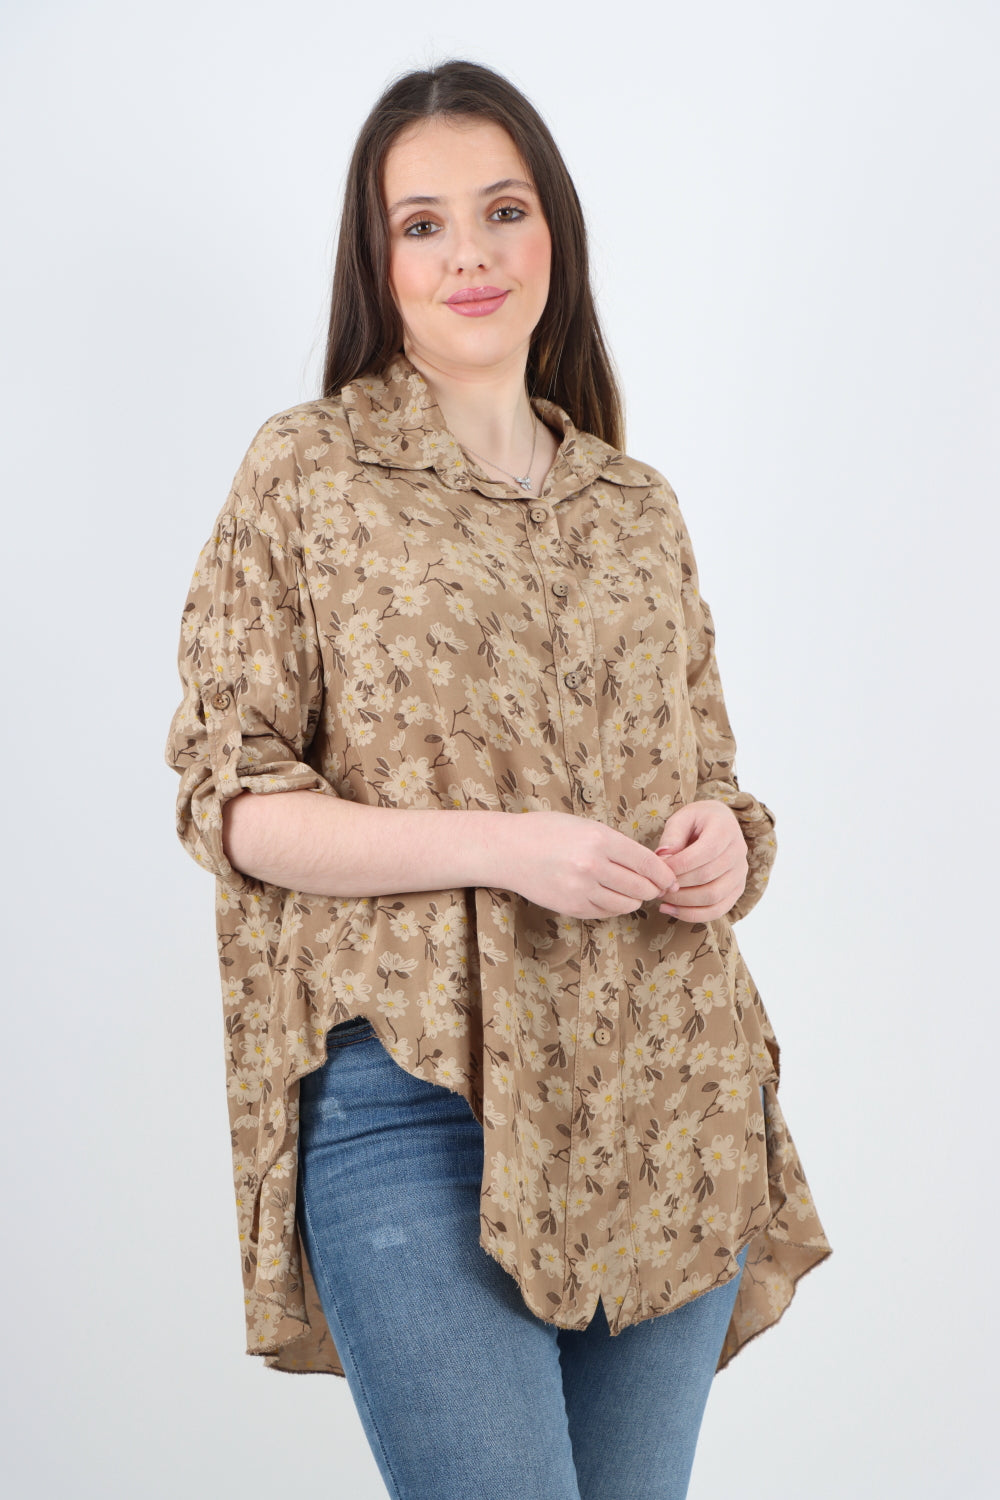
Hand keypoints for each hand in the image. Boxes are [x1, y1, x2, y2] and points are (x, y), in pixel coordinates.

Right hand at [501, 810, 679, 919]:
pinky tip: (609, 896)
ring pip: (627, 904)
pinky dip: (614, 907)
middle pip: (641, 887)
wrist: (509, 850)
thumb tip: (651, 867)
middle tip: (655, 887)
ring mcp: (581, 889)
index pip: (647, 863)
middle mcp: (592, 866)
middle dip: (652, 889)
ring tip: (631, 892)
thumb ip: (616, 844)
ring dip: (634, 899)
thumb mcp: (586, 826)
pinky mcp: (571, 907)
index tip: (670, 880)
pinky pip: (606, 912)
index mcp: (600, 839)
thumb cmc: (548, 832)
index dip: (664, 874)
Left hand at [655, 800, 747, 921]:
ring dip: (683, 902)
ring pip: (713, 897)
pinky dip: (693, 915)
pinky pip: (717, 910)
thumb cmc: (696, 821)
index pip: (705, 852)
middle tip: (656, 885)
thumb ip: (672, 835)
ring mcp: (740, 873)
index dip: (679, 865)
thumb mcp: (682, 818)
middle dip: (678, 884)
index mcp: (726, 829)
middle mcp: (738, 852)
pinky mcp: (737, 889)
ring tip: (662, 897)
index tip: (658, 869)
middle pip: (708, 876)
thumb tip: (662, 857)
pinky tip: (671, 910)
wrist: (719, 824)